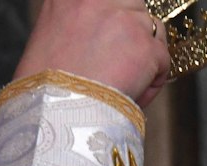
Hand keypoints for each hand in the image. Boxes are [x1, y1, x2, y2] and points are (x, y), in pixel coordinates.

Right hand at [16, 0, 170, 107]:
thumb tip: (90, 30)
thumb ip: (71, 22)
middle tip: (120, 59)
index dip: (114, 14)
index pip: (107, 0)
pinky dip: (152, 81)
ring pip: (152, 30)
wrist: (53, 113)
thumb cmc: (44, 87)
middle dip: (132, 30)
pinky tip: (132, 96)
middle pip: (132, 4)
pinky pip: (162, 60)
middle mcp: (98, 0)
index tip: (112, 34)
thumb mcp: (47, 36)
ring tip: (124, 83)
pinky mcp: (146, 47)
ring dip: (144, 56)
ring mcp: (125, 20)